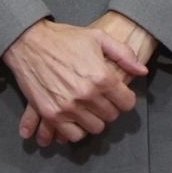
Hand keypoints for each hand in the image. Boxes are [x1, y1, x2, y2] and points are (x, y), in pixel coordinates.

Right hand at [2, 19, 147, 146]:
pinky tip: (76, 117)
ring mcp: (68, 107)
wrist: (29, 42)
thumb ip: (124, 54)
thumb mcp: (98, 37)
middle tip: (102, 99)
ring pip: (95, 128)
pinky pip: (73, 135)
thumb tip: (142, 71)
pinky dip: (77, 129)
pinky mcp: (51, 114)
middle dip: (110, 108)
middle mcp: (87, 95)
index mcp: (102, 76)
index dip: (125, 99)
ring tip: (89, 108)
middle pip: (111, 116)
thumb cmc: (65, 38)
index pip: (127, 103)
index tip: (119, 95)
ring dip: (94, 119)